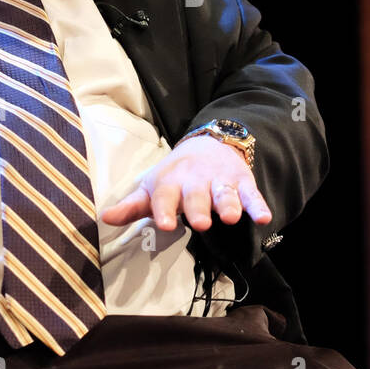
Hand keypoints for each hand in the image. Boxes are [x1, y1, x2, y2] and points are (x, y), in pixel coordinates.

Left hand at [100, 135, 271, 231]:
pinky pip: (252, 195)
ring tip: (231, 217)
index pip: (165, 197)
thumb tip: (105, 217)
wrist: (207, 144)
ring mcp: (221, 181)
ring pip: (225, 194)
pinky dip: (258, 205)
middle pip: (197, 196)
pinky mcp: (242, 183)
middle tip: (201, 223)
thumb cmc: (174, 176)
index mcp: (171, 184)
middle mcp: (196, 181)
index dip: (164, 210)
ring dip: (229, 204)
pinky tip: (264, 218)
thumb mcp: (152, 189)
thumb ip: (132, 206)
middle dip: (199, 208)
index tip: (163, 224)